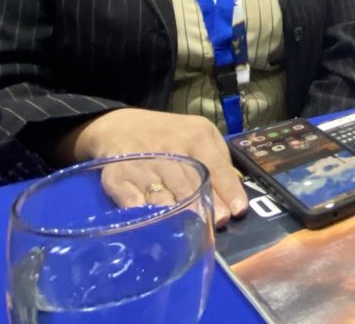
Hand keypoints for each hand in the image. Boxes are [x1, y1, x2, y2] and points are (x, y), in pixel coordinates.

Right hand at [58, 108, 246, 227]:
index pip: (215, 166)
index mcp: (196, 135)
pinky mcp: (118, 177)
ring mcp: (143, 162)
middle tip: (214, 224)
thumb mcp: (200, 136)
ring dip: (177, 213)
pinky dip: (144, 213)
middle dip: (204, 206)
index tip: (237, 211)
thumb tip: (234, 195)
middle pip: (190, 183)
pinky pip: (133, 201)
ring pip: (163, 194)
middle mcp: (170, 147)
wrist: (120, 127)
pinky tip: (155, 223)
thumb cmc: (170, 136)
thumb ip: (219, 161)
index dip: (227, 190)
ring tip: (188, 228)